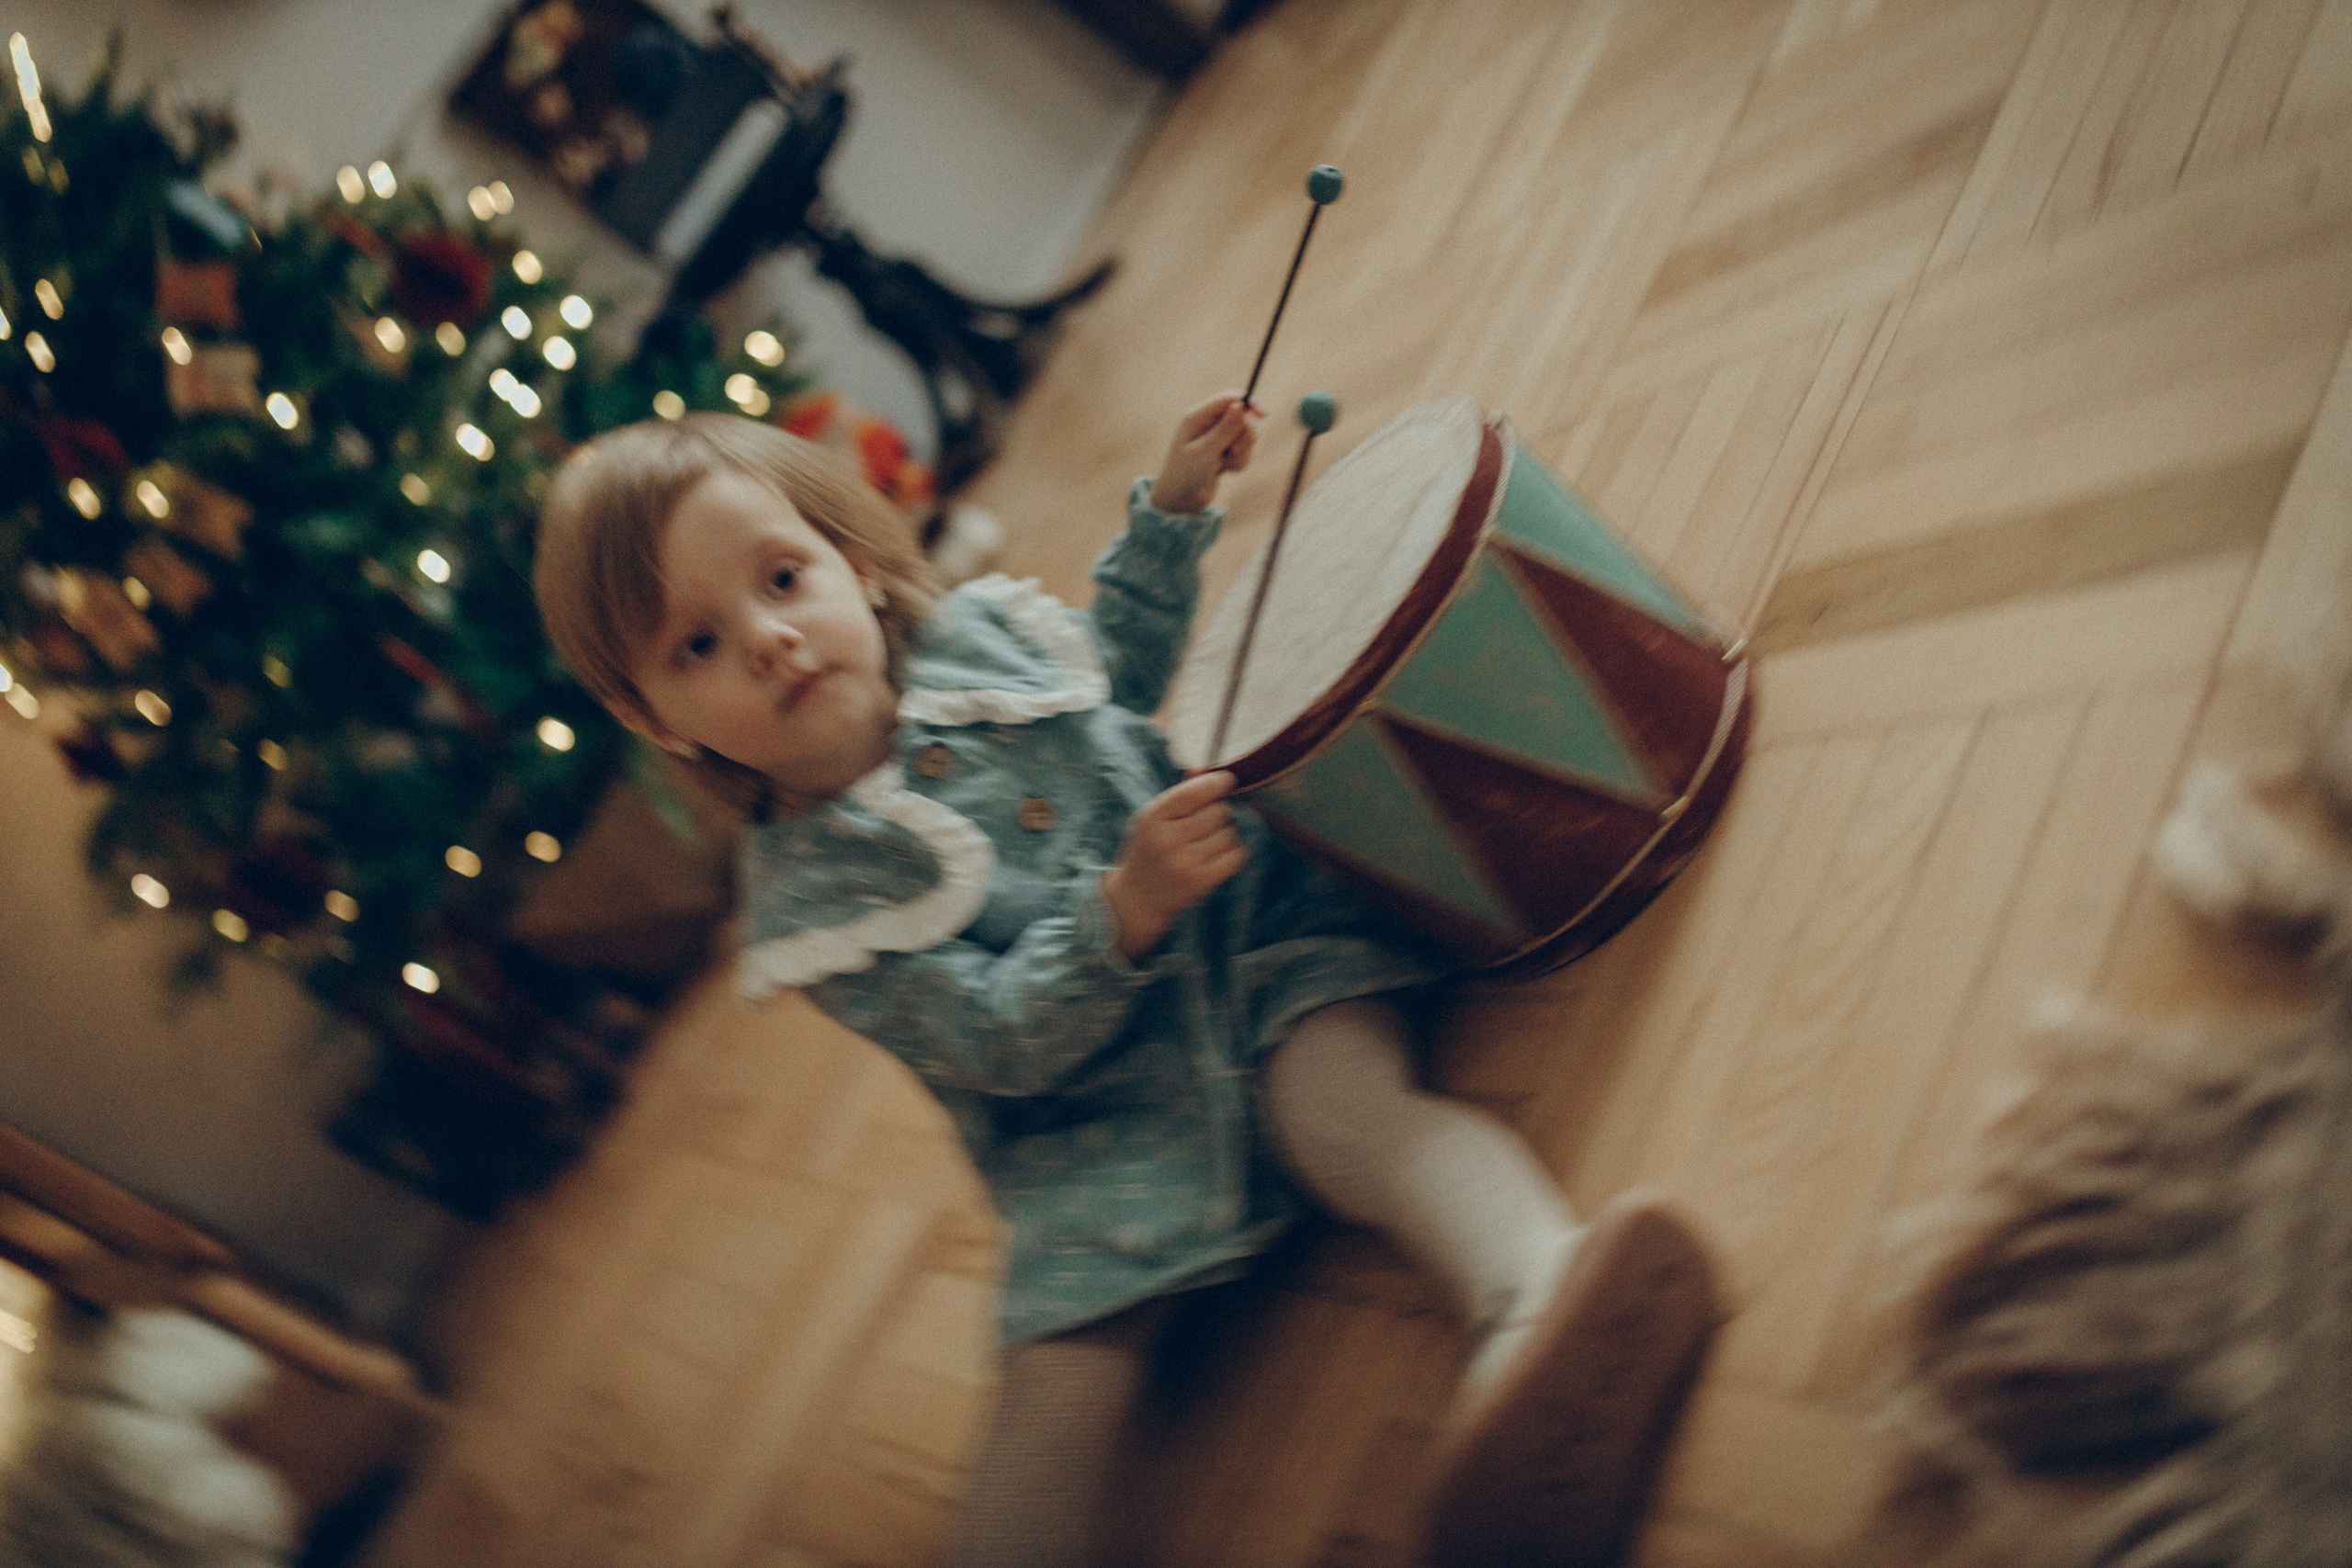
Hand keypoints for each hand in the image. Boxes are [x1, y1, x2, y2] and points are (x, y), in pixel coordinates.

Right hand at [1102, 771, 1247, 958]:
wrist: (1137, 898)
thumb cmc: (1148, 849)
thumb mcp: (1153, 818)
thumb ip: (1179, 793)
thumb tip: (1203, 768)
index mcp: (1152, 818)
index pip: (1192, 793)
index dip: (1216, 782)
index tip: (1227, 779)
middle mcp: (1167, 840)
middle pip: (1217, 812)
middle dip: (1217, 812)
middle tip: (1206, 821)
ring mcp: (1184, 864)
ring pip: (1228, 834)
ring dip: (1224, 834)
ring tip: (1207, 841)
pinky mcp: (1200, 882)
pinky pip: (1236, 857)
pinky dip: (1233, 852)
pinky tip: (1218, 854)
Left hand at [1149, 392, 1261, 513]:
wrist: (1181, 500)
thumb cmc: (1186, 475)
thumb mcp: (1205, 452)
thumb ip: (1224, 430)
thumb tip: (1240, 406)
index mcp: (1198, 417)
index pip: (1228, 399)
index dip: (1248, 403)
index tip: (1264, 415)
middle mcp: (1208, 423)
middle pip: (1242, 418)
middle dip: (1243, 438)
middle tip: (1232, 453)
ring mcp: (1217, 437)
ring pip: (1245, 436)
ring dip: (1241, 453)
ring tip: (1225, 465)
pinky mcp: (1224, 451)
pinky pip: (1244, 451)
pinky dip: (1239, 462)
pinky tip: (1225, 471)